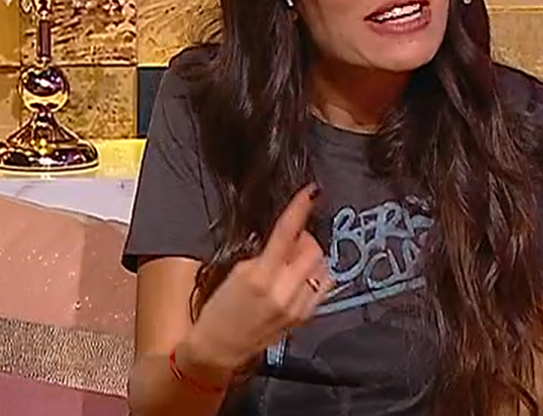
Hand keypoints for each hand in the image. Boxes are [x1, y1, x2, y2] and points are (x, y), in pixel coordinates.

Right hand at [186, 183, 332, 370]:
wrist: (218, 349)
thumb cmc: (220, 309)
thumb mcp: (236, 272)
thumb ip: (264, 253)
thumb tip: (287, 236)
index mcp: (260, 277)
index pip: (287, 233)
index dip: (300, 209)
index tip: (312, 192)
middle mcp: (284, 292)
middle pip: (313, 249)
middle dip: (304, 238)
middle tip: (289, 241)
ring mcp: (297, 307)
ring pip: (322, 266)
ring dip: (311, 256)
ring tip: (291, 262)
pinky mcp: (304, 317)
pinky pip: (323, 286)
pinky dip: (315, 275)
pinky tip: (298, 278)